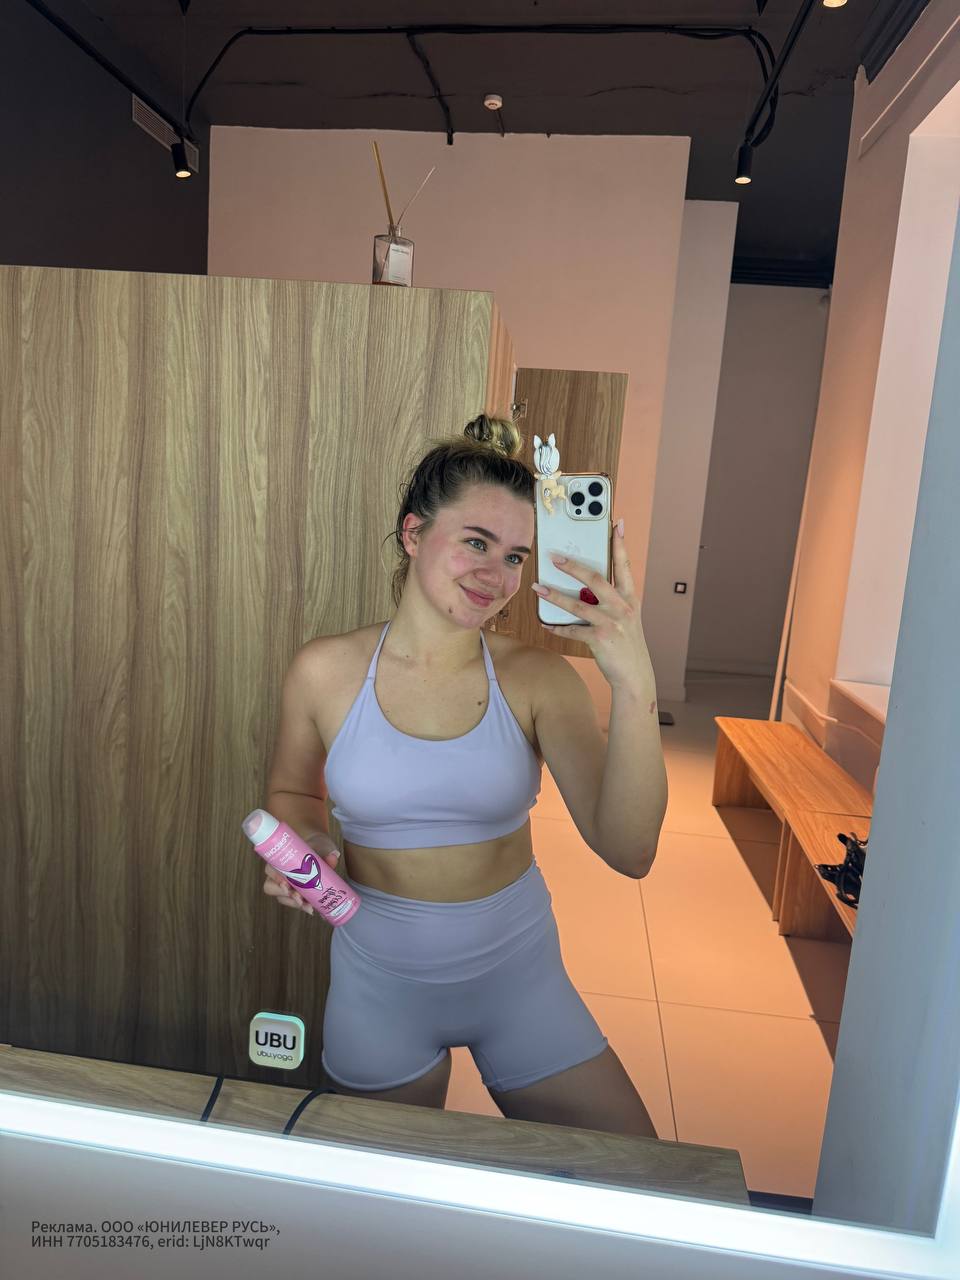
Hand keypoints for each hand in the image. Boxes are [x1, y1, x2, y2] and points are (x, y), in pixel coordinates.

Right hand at [262, 834, 341, 915]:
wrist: (320, 849)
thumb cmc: (316, 846)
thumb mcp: (322, 846)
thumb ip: (327, 852)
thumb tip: (334, 856)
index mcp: (279, 859)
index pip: (270, 869)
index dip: (275, 878)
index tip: (286, 884)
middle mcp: (277, 873)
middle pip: (271, 888)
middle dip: (285, 895)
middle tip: (299, 898)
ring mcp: (284, 885)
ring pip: (282, 898)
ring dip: (294, 903)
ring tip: (309, 906)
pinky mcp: (294, 893)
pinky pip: (293, 902)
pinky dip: (302, 906)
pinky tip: (312, 908)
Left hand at [531, 517, 649, 690]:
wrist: (635, 675)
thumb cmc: (627, 644)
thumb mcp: (626, 618)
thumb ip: (611, 601)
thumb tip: (585, 588)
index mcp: (629, 598)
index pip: (623, 565)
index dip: (619, 544)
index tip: (615, 524)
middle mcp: (621, 607)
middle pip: (595, 579)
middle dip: (573, 566)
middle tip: (555, 557)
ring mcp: (610, 623)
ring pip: (577, 604)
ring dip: (554, 595)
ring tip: (537, 588)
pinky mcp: (599, 639)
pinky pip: (572, 630)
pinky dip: (557, 627)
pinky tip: (546, 624)